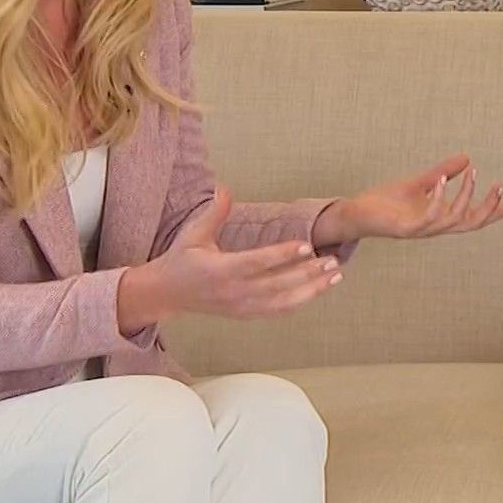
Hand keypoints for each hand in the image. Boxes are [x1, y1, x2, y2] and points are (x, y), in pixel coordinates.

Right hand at [132, 187, 344, 322]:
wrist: (166, 295)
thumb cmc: (181, 259)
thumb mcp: (192, 234)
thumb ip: (214, 213)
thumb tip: (225, 189)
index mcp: (220, 271)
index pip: (257, 263)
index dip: (283, 255)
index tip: (307, 246)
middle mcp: (234, 292)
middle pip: (277, 285)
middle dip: (308, 274)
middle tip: (333, 260)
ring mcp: (241, 306)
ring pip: (283, 302)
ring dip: (312, 290)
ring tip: (335, 275)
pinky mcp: (246, 314)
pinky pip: (278, 310)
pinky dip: (301, 301)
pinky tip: (319, 288)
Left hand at [316, 153, 502, 245]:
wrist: (356, 213)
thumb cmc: (385, 202)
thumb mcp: (419, 183)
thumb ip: (442, 173)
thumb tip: (467, 158)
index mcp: (440, 218)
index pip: (474, 217)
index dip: (495, 211)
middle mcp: (434, 227)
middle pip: (471, 223)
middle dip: (489, 206)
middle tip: (500, 185)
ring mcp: (421, 230)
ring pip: (454, 220)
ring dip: (466, 197)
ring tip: (473, 174)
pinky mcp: (405, 228)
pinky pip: (429, 216)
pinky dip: (439, 198)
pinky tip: (442, 180)